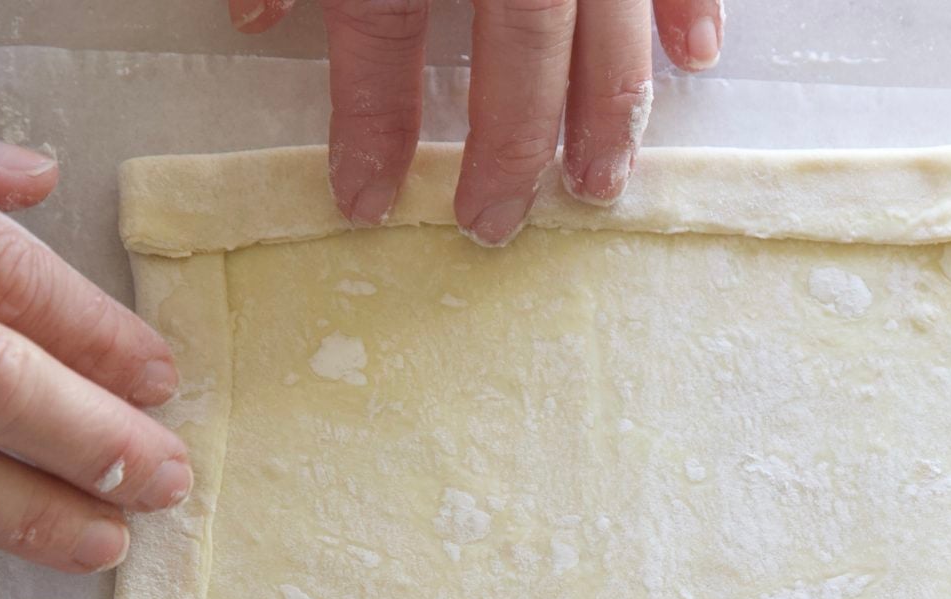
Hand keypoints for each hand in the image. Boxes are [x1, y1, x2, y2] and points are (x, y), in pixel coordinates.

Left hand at [230, 0, 723, 242]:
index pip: (385, 38)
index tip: (361, 201)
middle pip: (516, 53)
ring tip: (600, 184)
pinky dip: (692, 9)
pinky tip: (697, 61)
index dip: (372, 124)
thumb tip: (253, 18)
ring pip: (609, 27)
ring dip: (609, 109)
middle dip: (508, 149)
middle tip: (493, 226)